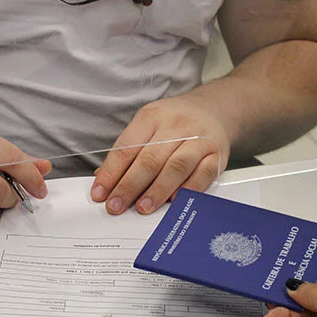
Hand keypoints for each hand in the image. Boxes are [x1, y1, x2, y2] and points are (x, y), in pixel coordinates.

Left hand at [90, 95, 230, 214]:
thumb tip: (105, 179)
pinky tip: (174, 200)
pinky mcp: (216, 155)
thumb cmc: (176, 122)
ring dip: (157, 191)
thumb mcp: (148, 125)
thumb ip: (128, 151)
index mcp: (152, 117)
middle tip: (116, 205)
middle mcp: (176, 126)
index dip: (111, 173)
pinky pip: (202, 175)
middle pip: (149, 160)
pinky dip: (187, 189)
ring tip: (142, 207)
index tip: (100, 193)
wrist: (214, 109)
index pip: (127, 148)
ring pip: (175, 167)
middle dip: (129, 186)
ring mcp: (199, 139)